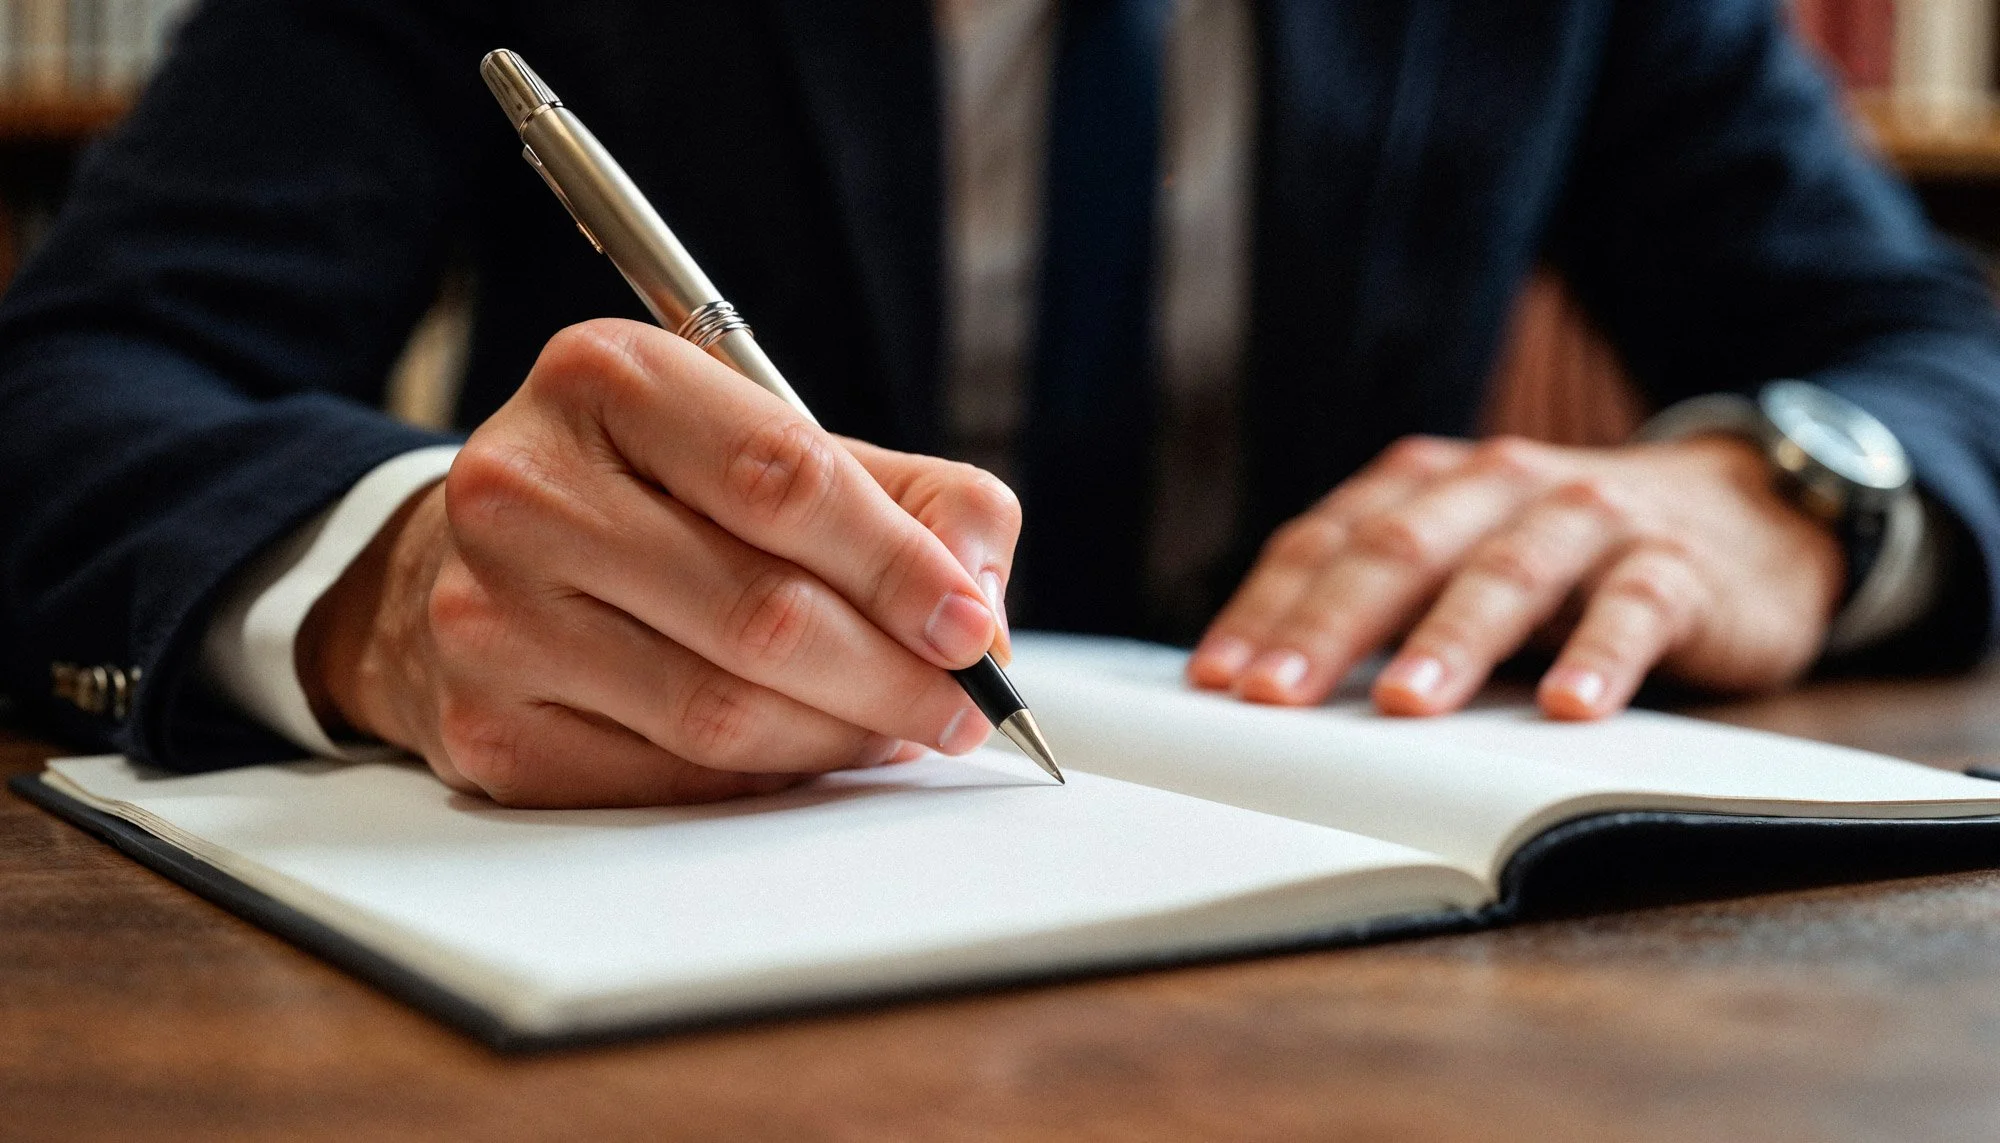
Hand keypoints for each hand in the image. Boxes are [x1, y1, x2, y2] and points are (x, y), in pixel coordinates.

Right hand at [300, 319, 1018, 806]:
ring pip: (718, 713)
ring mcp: (490, 616)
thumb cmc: (650, 497)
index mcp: (607, 379)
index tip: (972, 628)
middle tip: (963, 707)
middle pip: (759, 611)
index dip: (900, 565)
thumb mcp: (769, 443)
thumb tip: (982, 606)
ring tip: (898, 728)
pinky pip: (667, 783)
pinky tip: (805, 753)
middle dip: (892, 675)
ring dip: (840, 736)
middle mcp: (526, 488)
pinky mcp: (487, 731)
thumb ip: (908, 496)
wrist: (460, 566)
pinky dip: (764, 780)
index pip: (785, 476)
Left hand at [1187, 434, 1842, 717]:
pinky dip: (1599, 654)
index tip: (1218, 679)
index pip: (1329, 541)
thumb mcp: (1468, 560)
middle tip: (1277, 699)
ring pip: (1507, 572)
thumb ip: (1388, 602)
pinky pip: (1633, 607)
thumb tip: (1270, 689)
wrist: (1748, 508)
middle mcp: (1500, 484)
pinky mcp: (1677, 565)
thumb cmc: (1571, 555)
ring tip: (1403, 702)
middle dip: (1329, 627)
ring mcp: (1591, 518)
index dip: (1268, 609)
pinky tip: (1570, 708)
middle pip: (1399, 551)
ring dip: (1450, 639)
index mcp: (1431, 484)